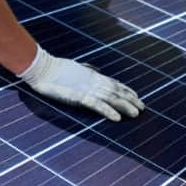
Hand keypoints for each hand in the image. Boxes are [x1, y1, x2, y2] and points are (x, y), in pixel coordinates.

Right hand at [18, 45, 143, 120]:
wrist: (42, 69)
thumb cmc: (56, 67)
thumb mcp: (75, 68)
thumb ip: (87, 70)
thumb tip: (96, 70)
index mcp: (93, 76)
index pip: (115, 83)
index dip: (127, 90)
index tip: (137, 96)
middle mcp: (94, 82)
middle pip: (117, 91)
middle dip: (131, 99)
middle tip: (143, 108)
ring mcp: (87, 89)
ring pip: (111, 98)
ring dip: (125, 106)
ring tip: (136, 114)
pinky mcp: (79, 96)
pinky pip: (97, 105)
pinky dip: (108, 111)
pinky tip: (116, 118)